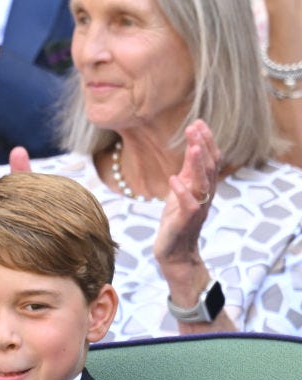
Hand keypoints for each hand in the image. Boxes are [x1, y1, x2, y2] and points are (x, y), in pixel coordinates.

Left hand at [154, 119, 219, 271]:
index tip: (198, 122)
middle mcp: (205, 196)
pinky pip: (188, 204)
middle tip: (196, 126)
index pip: (210, 161)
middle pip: (210, 167)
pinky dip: (181, 191)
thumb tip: (193, 147)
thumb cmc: (177, 221)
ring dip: (198, 164)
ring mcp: (197, 208)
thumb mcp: (181, 191)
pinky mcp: (186, 221)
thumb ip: (188, 172)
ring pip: (203, 183)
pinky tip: (173, 178)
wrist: (174, 252)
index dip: (206, 141)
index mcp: (203, 187)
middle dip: (204, 146)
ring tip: (193, 146)